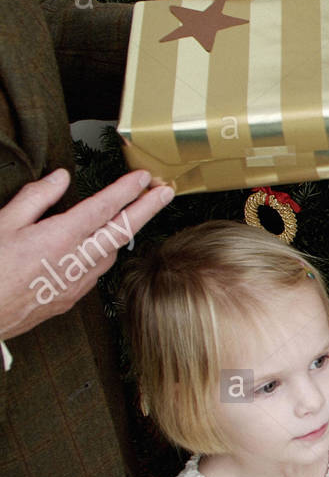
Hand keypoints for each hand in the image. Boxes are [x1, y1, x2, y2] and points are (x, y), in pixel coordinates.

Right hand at [0, 169, 172, 341]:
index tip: (143, 178)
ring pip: (111, 253)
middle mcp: (76, 261)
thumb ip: (36, 198)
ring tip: (128, 215)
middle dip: (147, 209)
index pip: (104, 208)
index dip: (127, 191)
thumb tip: (60, 178)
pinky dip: (102, 254)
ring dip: (122, 233)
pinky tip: (95, 248)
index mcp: (60, 238)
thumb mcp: (4, 222)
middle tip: (165, 191)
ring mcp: (77, 283)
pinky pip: (96, 272)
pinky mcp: (71, 299)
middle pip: (123, 231)